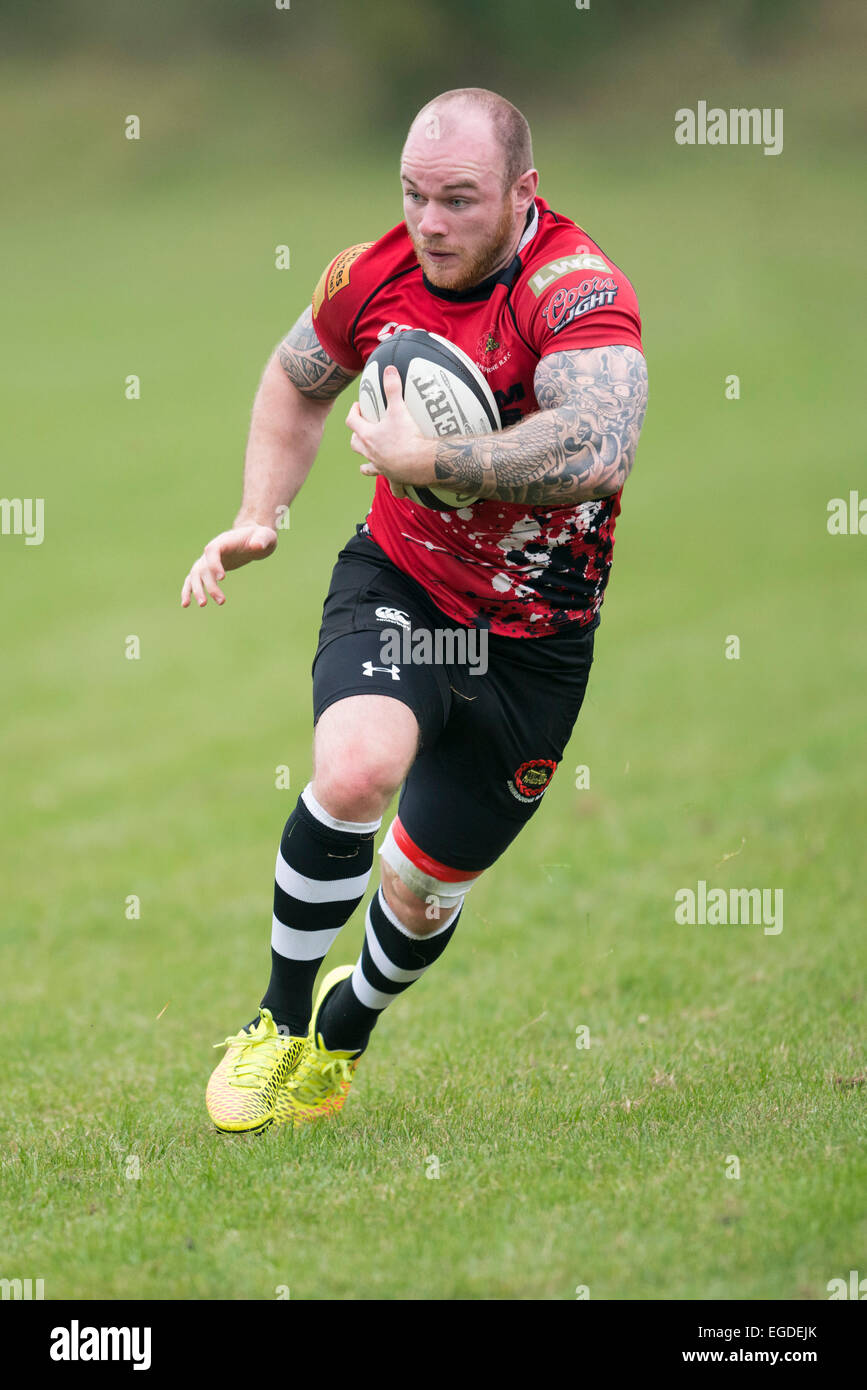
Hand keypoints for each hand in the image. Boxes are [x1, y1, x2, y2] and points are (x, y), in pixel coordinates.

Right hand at [181, 523, 277, 607]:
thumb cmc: (260, 537)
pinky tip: (186, 604)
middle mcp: (211, 550)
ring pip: (196, 575)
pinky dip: (188, 590)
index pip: (212, 551)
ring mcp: (207, 560)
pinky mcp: (207, 569)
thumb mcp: (266, 536)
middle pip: (204, 567)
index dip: (214, 564)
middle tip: (222, 601)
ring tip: (203, 605)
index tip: (222, 579)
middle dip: (210, 585)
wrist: (252, 538)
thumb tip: (256, 546)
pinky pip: (193, 579)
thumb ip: (262, 540)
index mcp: (223, 541)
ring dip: (197, 590)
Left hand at [345, 366, 434, 496]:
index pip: (352, 422)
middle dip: (356, 436)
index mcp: (368, 436)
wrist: (421, 463)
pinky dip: (394, 486)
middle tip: (363, 429)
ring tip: (369, 460)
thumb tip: (389, 368)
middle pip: (356, 444)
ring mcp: (381, 467)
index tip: (358, 407)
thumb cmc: (407, 437)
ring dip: (366, 463)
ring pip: (367, 467)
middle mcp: (371, 453)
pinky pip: (393, 485)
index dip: (353, 412)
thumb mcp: (399, 409)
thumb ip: (393, 388)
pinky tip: (397, 489)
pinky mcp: (394, 478)